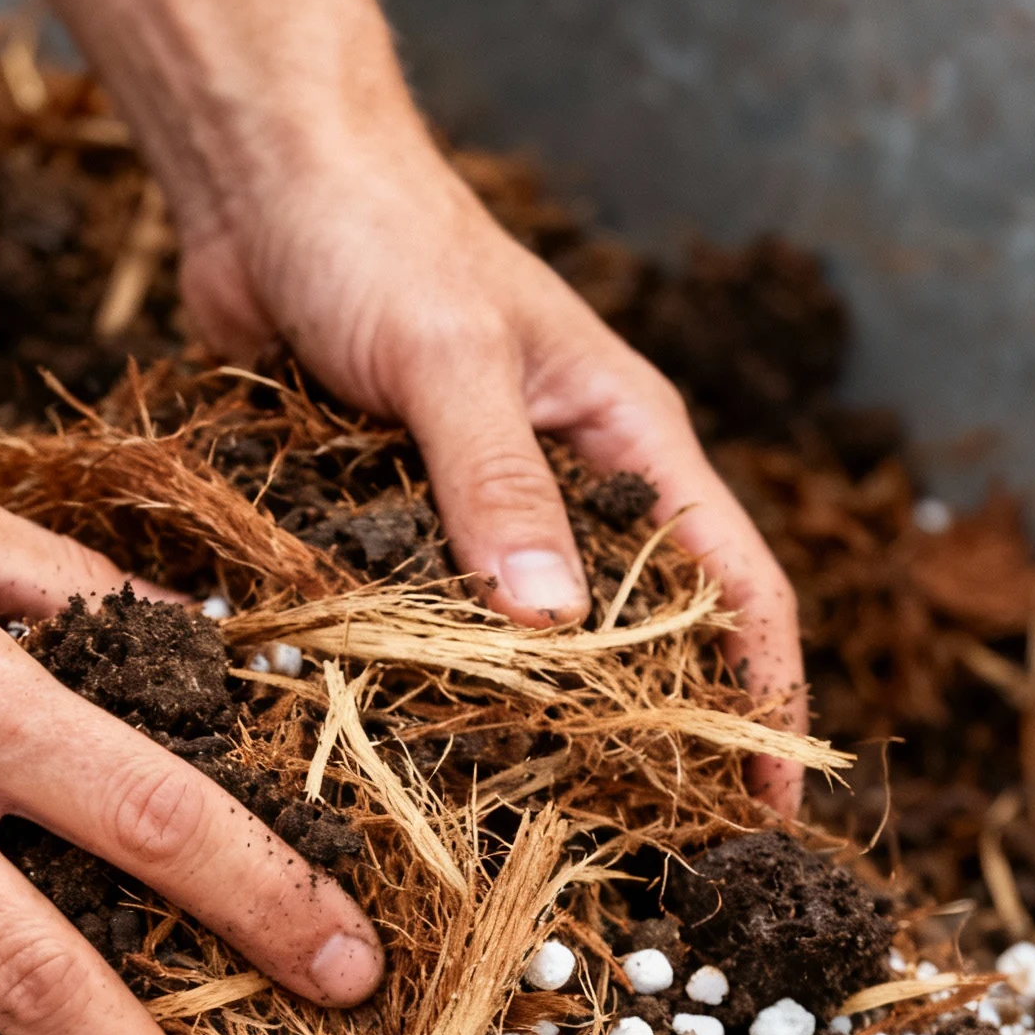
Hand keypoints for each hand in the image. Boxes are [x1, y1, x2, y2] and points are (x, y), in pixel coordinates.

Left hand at [180, 123, 806, 813]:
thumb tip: (552, 626)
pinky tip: (406, 757)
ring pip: (526, 647)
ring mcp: (481, 511)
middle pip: (638, 639)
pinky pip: (425, 625)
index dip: (764, 699)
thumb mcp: (450, 361)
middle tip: (639, 856)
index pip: (735, 586)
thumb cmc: (380, 236)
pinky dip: (425, 685)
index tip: (770, 808)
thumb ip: (497, 485)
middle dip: (648, 741)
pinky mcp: (394, 522)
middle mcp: (570, 488)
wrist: (264, 178)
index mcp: (629, 441)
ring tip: (523, 835)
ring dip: (528, 729)